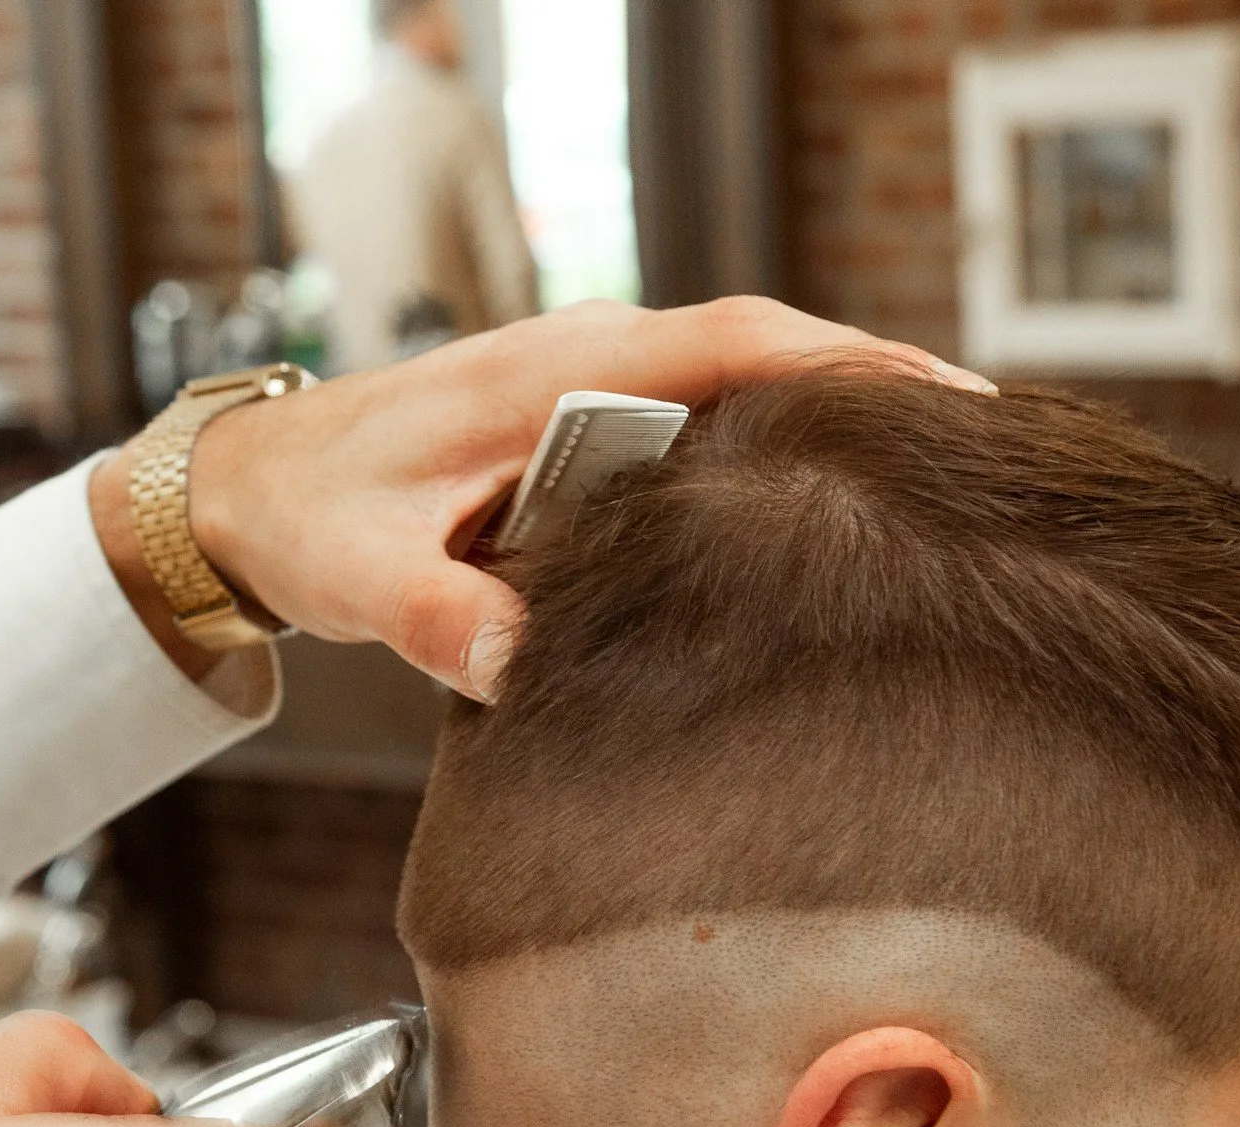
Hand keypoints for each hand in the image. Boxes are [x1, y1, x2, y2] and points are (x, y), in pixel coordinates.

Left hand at [91, 296, 990, 699]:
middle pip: (771, 353)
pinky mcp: (585, 427)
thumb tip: (515, 669)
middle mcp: (591, 359)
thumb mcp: (365, 571)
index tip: (950, 404)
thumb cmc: (311, 511)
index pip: (737, 344)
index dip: (851, 364)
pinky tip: (817, 515)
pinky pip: (704, 422)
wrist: (252, 487)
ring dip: (831, 420)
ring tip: (935, 489)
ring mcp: (592, 388)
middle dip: (878, 392)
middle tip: (987, 462)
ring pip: (743, 386)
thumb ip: (438, 617)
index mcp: (559, 369)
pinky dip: (771, 450)